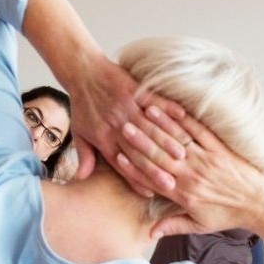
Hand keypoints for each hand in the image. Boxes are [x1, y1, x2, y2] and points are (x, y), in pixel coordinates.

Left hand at [66, 54, 186, 195]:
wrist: (81, 71)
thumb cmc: (81, 104)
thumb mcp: (79, 132)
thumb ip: (85, 156)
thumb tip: (81, 179)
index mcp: (104, 139)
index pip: (123, 165)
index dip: (137, 180)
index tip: (152, 193)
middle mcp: (117, 126)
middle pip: (140, 151)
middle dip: (156, 168)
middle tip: (174, 183)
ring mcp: (127, 108)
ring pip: (150, 129)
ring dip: (168, 142)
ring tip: (183, 156)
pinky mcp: (135, 91)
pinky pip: (155, 101)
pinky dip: (169, 108)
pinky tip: (184, 117)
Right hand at [118, 105, 263, 239]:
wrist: (258, 204)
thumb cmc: (228, 216)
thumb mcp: (200, 226)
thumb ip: (173, 226)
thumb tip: (150, 233)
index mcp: (184, 195)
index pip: (153, 179)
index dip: (134, 167)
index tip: (118, 155)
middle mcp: (192, 175)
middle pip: (161, 156)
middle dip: (140, 141)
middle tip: (122, 126)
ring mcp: (205, 158)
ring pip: (176, 140)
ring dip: (157, 125)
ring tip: (140, 113)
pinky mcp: (218, 148)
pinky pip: (197, 130)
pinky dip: (181, 119)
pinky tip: (168, 109)